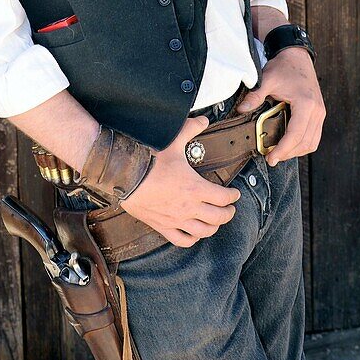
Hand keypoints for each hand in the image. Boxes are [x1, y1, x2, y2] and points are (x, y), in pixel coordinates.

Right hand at [119, 114, 240, 247]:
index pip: (223, 197)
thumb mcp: (174, 141)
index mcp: (195, 187)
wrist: (125, 174)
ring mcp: (176, 219)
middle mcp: (189, 207)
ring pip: (204, 231)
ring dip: (214, 227)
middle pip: (218, 217)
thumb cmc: (149, 159)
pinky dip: (192, 238)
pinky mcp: (162, 226)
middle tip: (230, 208)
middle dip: (228, 212)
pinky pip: (183, 239)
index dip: (233, 196)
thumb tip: (204, 119)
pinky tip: (195, 234)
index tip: (235, 193)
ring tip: (216, 221)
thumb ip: (191, 129)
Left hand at [235, 48, 325, 165]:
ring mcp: (320, 113)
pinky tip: (290, 144)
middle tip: (271, 158)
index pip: (295, 135)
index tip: (271, 158)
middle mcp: (317, 111)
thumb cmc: (285, 67)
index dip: (283, 150)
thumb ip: (255, 96)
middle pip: (305, 142)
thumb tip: (242, 109)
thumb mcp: (267, 79)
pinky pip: (314, 136)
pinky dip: (303, 143)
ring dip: (296, 151)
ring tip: (279, 153)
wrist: (297, 56)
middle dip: (288, 153)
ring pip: (312, 142)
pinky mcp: (319, 113)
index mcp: (306, 104)